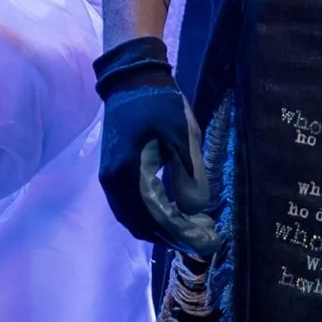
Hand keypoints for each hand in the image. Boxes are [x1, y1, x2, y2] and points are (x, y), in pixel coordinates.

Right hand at [98, 81, 218, 252]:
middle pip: (145, 226)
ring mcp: (110, 181)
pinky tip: (176, 215)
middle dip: (178, 237)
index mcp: (128, 174)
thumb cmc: (159, 102)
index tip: (211, 242)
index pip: (158, 218)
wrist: (131, 79)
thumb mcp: (182, 134)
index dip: (185, 234)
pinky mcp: (115, 175)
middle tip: (209, 240)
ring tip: (197, 229)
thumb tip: (197, 209)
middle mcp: (114, 184)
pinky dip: (154, 218)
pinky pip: (133, 209)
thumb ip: (190, 173)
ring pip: (137, 220)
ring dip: (166, 230)